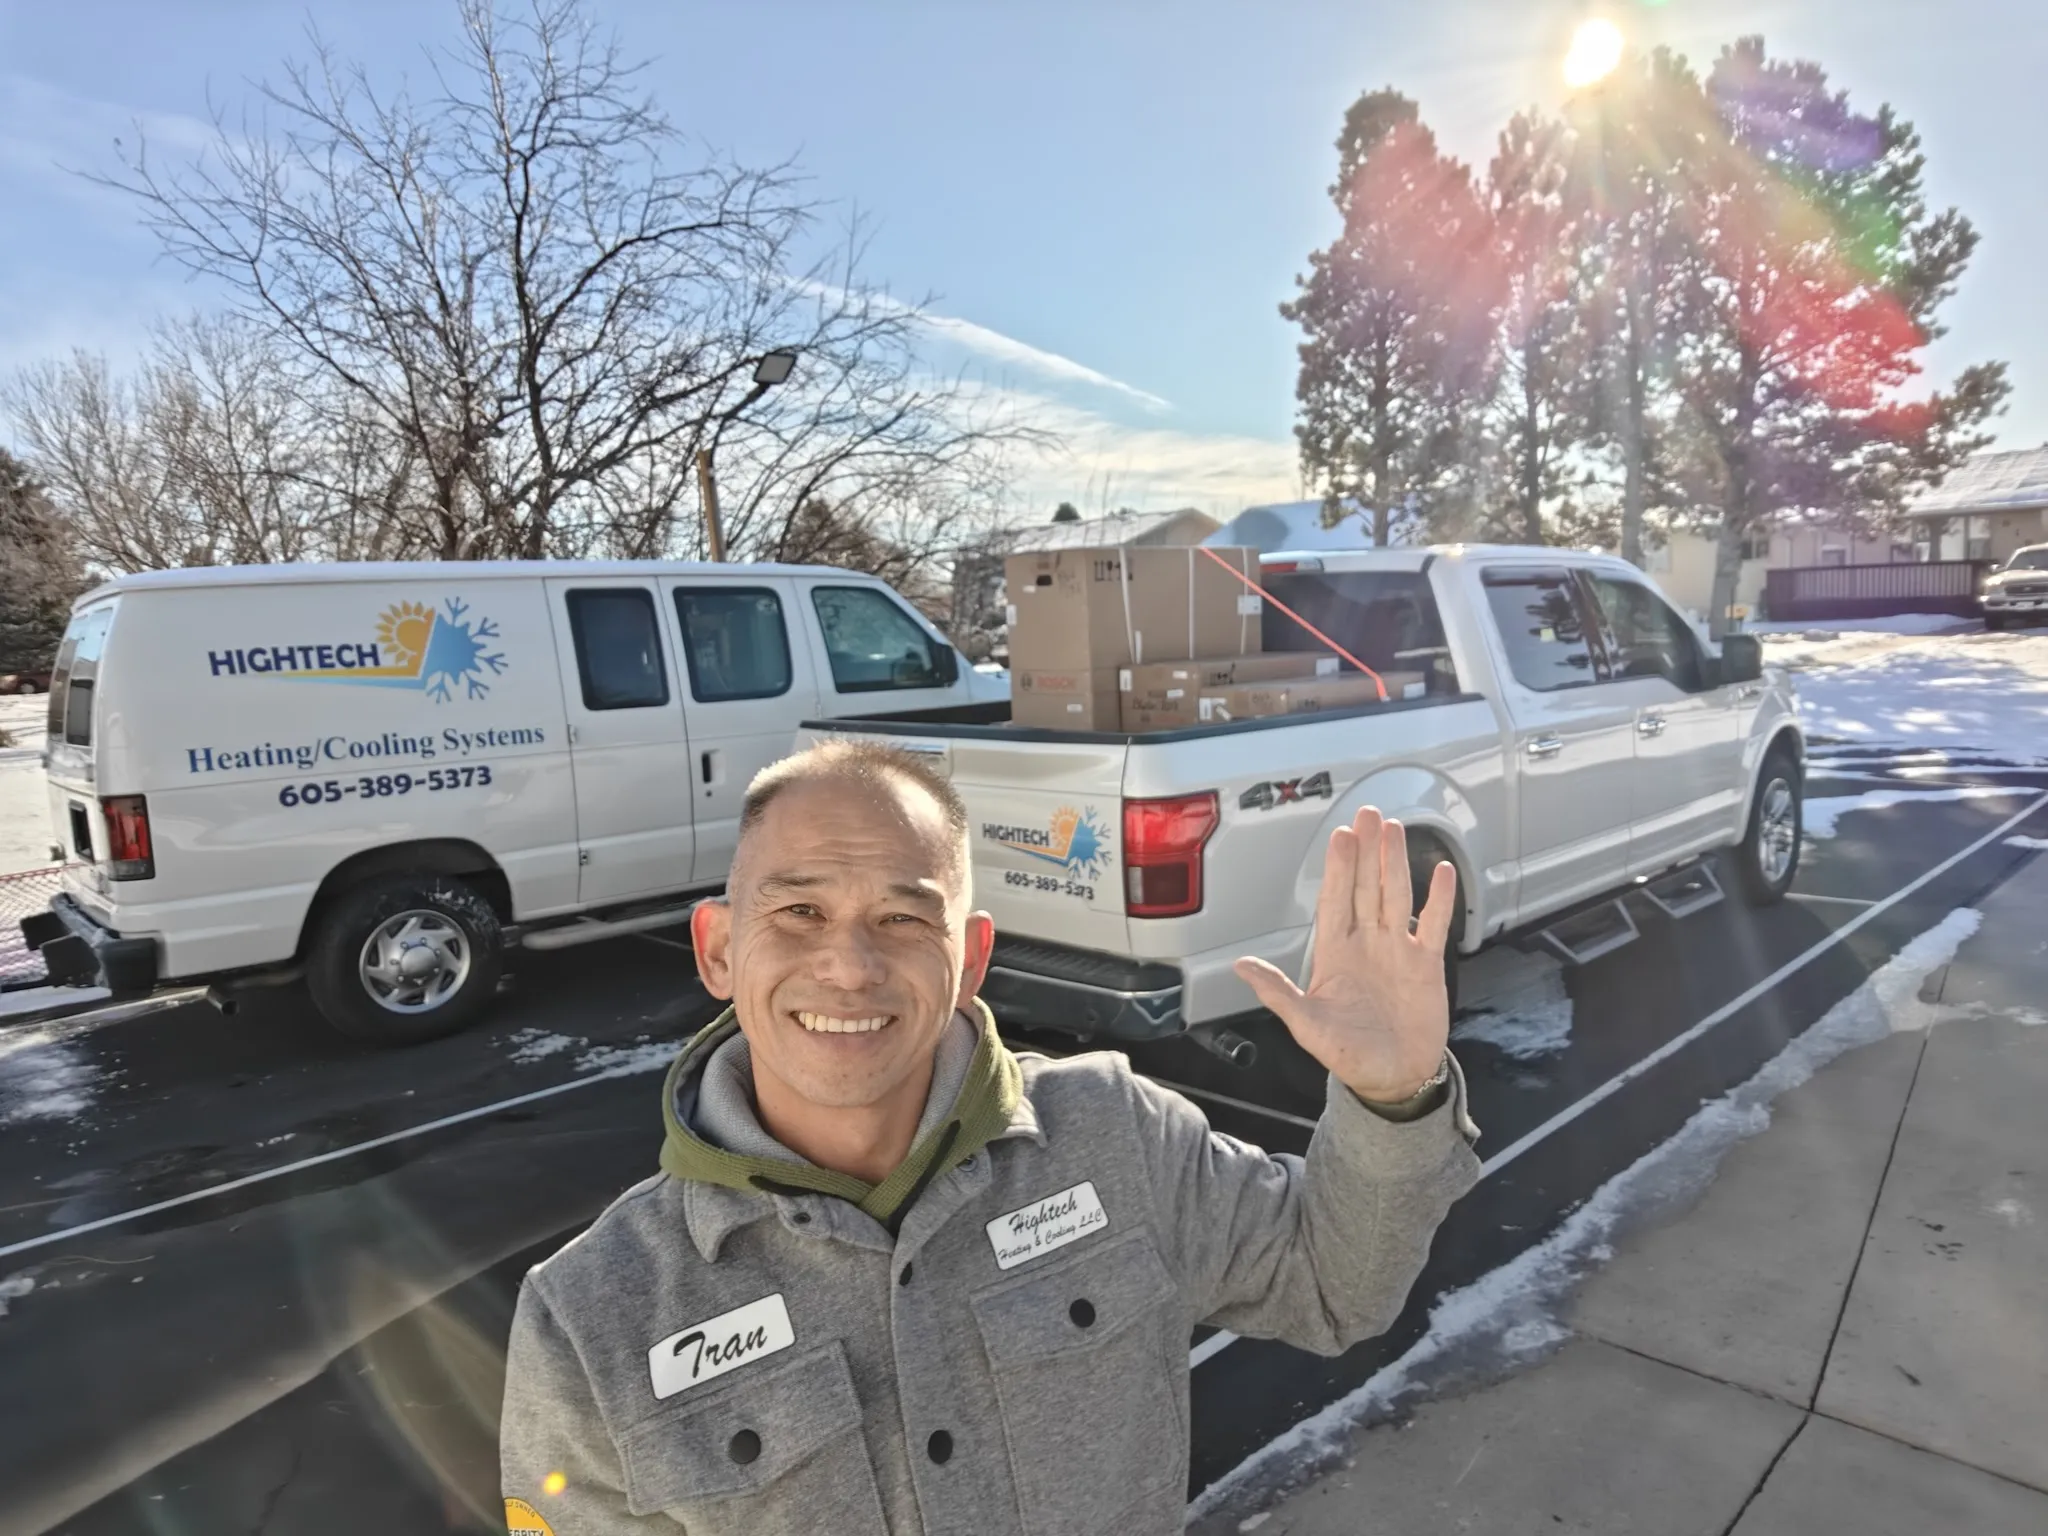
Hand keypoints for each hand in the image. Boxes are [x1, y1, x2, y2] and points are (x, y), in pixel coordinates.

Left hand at [1234, 808, 1454, 1103]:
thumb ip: (1278, 994)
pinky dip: (1439, 898)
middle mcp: (1367, 944)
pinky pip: (1433, 925)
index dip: (1338, 868)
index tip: (1340, 836)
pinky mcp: (1426, 965)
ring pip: (1396, 896)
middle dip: (1367, 851)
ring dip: (1395, 863)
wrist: (1393, 1079)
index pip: (1335, 900)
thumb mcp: (1307, 1026)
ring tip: (1395, 829)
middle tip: (1368, 814)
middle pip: (1366, 887)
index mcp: (1335, 954)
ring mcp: (1397, 951)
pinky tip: (1443, 870)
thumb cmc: (1348, 1055)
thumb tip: (1241, 967)